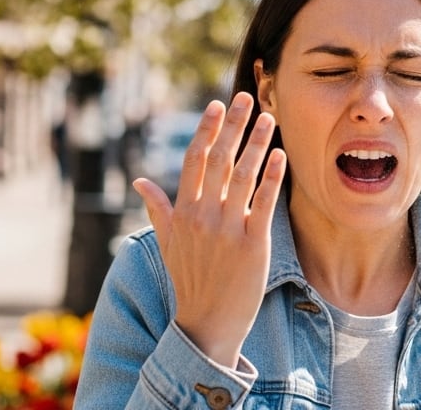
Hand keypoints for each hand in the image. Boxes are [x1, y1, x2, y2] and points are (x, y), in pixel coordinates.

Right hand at [131, 93, 286, 368]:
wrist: (206, 324)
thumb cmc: (189, 281)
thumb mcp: (168, 244)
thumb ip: (158, 209)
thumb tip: (141, 182)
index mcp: (182, 212)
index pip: (194, 160)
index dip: (207, 130)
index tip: (217, 105)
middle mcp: (202, 215)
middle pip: (219, 159)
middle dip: (233, 125)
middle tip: (246, 97)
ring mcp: (226, 228)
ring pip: (243, 175)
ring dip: (256, 143)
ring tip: (268, 118)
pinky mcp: (251, 243)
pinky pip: (263, 203)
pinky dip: (271, 177)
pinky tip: (280, 155)